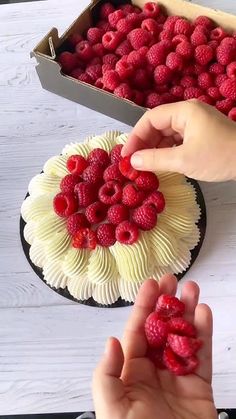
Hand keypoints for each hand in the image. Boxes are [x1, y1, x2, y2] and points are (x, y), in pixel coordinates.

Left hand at [93, 274, 216, 418]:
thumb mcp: (111, 408)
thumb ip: (107, 374)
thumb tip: (111, 341)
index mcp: (130, 371)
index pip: (137, 331)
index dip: (144, 306)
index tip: (151, 285)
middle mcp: (153, 370)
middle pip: (162, 329)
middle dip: (167, 303)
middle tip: (173, 280)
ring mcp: (177, 377)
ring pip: (184, 337)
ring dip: (188, 312)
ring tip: (192, 290)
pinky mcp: (199, 387)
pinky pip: (202, 356)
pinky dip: (204, 334)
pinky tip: (204, 314)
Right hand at [122, 100, 235, 181]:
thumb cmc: (219, 157)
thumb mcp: (184, 160)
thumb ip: (155, 159)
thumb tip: (133, 161)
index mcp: (184, 111)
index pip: (150, 118)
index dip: (136, 136)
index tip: (126, 154)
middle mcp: (189, 113)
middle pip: (158, 125)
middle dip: (145, 144)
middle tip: (133, 163)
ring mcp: (197, 124)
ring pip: (168, 134)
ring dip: (156, 149)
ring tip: (145, 166)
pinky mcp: (203, 135)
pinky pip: (179, 140)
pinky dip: (168, 151)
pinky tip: (162, 164)